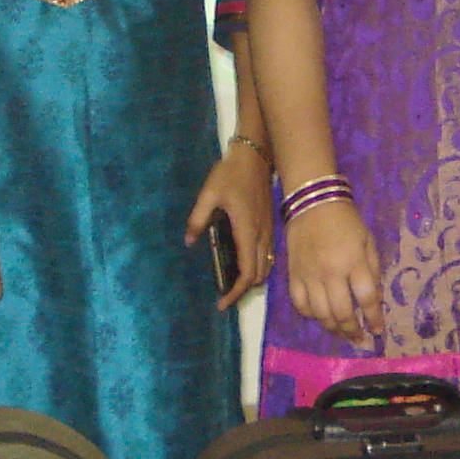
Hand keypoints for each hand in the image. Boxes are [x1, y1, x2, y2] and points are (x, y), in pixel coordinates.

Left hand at [186, 145, 273, 310]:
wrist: (256, 155)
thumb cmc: (231, 174)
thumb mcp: (209, 194)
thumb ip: (198, 218)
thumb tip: (190, 241)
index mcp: (247, 231)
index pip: (247, 272)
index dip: (236, 291)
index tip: (222, 302)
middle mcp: (262, 236)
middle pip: (259, 275)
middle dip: (243, 290)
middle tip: (223, 296)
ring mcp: (268, 231)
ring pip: (266, 266)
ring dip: (252, 279)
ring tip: (231, 283)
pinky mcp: (269, 226)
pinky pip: (268, 256)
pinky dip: (257, 267)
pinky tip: (242, 264)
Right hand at [287, 199, 385, 344]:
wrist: (313, 203)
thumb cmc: (346, 222)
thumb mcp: (368, 241)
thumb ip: (373, 270)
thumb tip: (375, 299)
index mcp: (353, 262)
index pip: (367, 298)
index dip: (374, 318)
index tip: (378, 330)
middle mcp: (331, 273)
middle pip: (342, 312)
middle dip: (352, 330)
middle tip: (358, 338)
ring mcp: (309, 276)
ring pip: (320, 314)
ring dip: (333, 328)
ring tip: (341, 333)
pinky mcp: (294, 276)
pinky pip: (300, 304)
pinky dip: (311, 315)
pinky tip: (320, 317)